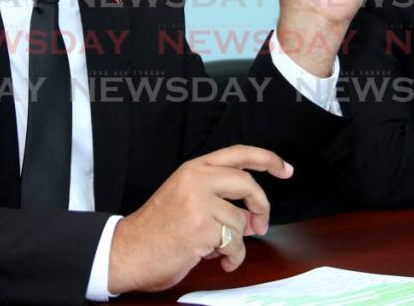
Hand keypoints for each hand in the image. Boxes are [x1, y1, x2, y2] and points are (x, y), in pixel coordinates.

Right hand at [108, 145, 293, 293]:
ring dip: (237, 241)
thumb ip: (219, 198)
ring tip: (222, 249)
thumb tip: (252, 215)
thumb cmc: (156, 229)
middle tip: (260, 224)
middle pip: (247, 183)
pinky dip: (233, 256)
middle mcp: (196, 179)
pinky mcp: (201, 227)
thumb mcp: (186, 199)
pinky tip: (221, 259)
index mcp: (193, 169)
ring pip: (241, 220)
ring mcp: (198, 202)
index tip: (285, 168)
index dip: (266, 159)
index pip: (238, 154)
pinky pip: (235, 242)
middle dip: (261, 206)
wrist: (127, 250)